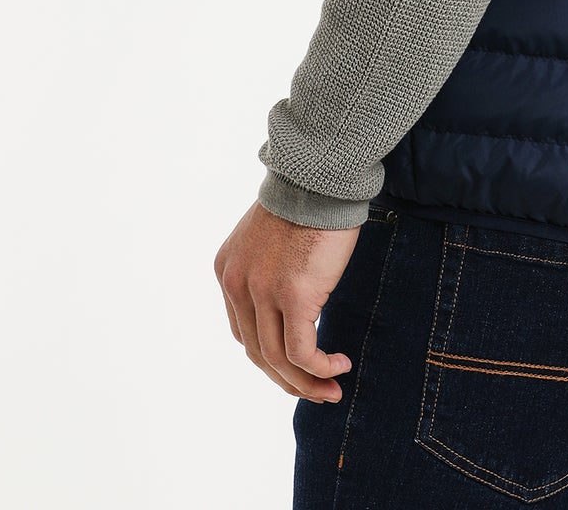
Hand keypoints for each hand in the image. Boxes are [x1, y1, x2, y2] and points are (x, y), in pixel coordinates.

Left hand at [213, 199, 360, 401]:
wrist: (320, 175)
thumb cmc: (307, 197)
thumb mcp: (273, 236)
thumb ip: (270, 267)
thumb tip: (291, 295)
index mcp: (227, 270)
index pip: (243, 330)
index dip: (270, 356)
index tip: (297, 367)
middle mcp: (236, 285)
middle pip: (257, 351)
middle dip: (287, 379)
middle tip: (317, 392)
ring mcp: (262, 292)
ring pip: (277, 359)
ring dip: (306, 383)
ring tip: (332, 390)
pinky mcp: (294, 297)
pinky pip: (302, 351)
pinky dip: (320, 367)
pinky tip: (340, 366)